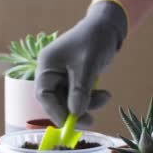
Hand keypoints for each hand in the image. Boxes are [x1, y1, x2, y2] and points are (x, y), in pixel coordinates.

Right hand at [35, 1, 126, 126]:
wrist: (108, 28)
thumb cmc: (95, 39)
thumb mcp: (88, 64)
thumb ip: (80, 89)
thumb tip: (75, 113)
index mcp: (47, 65)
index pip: (44, 94)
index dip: (56, 111)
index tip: (70, 124)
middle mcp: (51, 72)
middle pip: (57, 101)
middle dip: (74, 111)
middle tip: (91, 121)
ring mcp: (63, 77)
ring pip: (70, 101)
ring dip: (88, 104)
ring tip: (106, 97)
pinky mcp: (75, 80)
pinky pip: (80, 97)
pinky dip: (92, 98)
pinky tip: (105, 94)